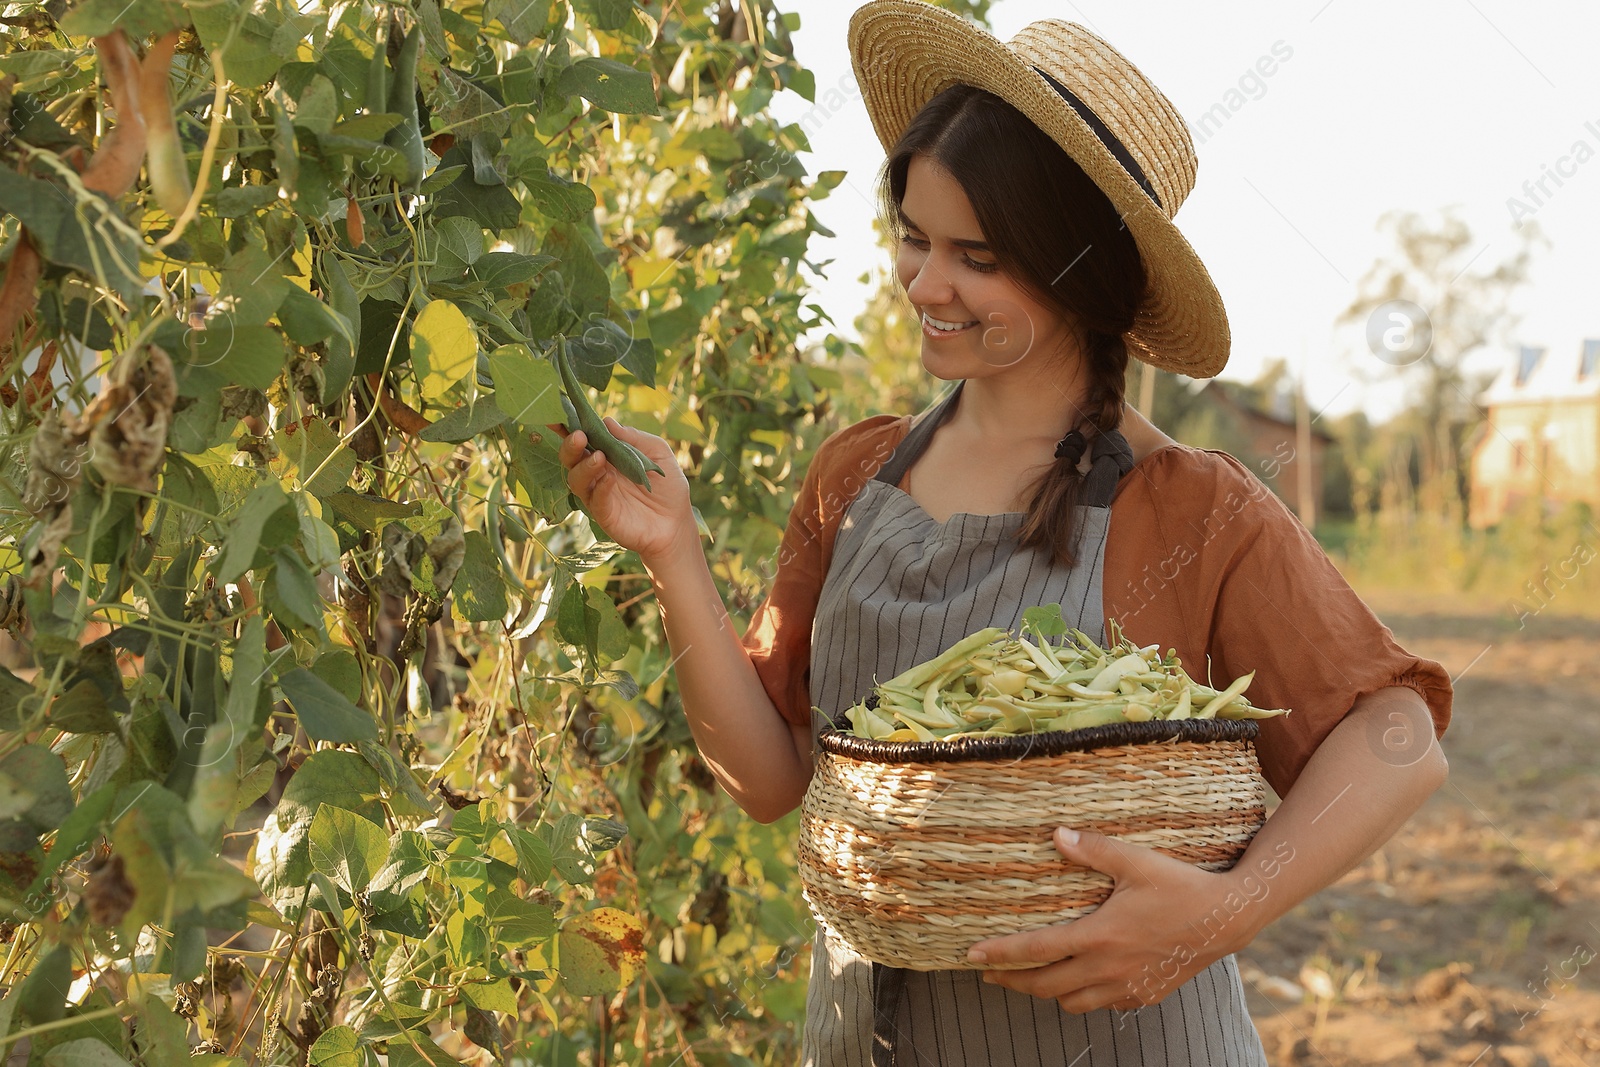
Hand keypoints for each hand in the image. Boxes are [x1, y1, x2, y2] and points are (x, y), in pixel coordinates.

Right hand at [555, 416, 694, 566]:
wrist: (676, 523)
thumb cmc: (667, 486)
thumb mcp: (657, 452)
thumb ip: (634, 437)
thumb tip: (607, 421)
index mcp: (606, 455)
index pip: (583, 439)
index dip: (567, 426)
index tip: (557, 413)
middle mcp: (596, 473)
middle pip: (571, 458)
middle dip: (570, 445)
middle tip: (578, 435)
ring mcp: (598, 494)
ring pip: (576, 479)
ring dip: (584, 466)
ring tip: (599, 457)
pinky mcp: (604, 514)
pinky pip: (594, 500)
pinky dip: (599, 487)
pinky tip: (609, 479)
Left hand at [965, 828, 1266, 1012]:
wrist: (1227, 919)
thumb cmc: (1180, 885)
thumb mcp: (1135, 860)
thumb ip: (1092, 849)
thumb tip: (1055, 834)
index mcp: (1099, 936)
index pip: (1036, 950)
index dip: (1001, 953)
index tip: (973, 954)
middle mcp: (1108, 968)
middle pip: (1045, 985)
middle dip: (1012, 980)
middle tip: (988, 971)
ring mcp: (1127, 987)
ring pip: (1071, 1002)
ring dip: (1046, 992)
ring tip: (1030, 978)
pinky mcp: (1144, 995)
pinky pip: (1102, 1006)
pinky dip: (1082, 997)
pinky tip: (1079, 982)